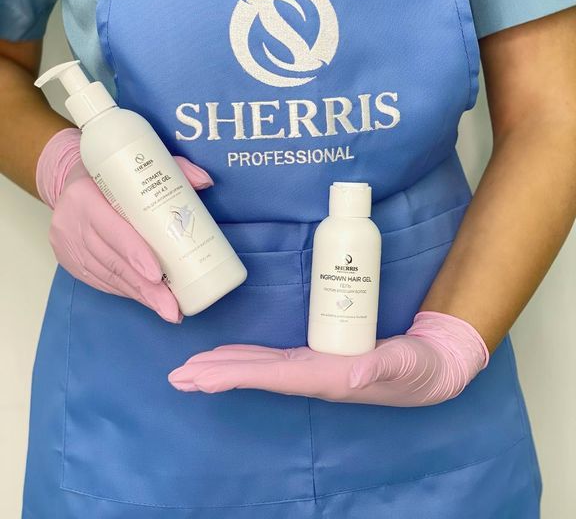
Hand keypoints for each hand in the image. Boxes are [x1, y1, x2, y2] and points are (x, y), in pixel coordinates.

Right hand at [36, 127, 213, 322]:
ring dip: (138, 294)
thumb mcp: (137, 163)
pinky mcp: (67, 259)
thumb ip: (172, 169)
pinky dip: (123, 290)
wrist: (70, 179)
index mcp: (85, 194)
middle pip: (111, 260)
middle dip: (144, 287)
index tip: (157, 275)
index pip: (111, 229)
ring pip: (105, 275)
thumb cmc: (111, 173)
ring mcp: (66, 244)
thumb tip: (205, 182)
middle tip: (171, 306)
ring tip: (166, 308)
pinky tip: (145, 299)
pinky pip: (97, 280)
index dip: (134, 254)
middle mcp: (71, 221)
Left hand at [168, 311, 489, 404]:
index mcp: (328, 377)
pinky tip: (231, 357)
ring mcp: (314, 368)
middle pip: (257, 375)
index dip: (236, 374)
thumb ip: (381, 367)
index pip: (272, 377)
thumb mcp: (404, 363)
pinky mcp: (319, 358)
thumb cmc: (418, 367)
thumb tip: (353, 376)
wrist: (431, 370)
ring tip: (192, 368)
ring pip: (261, 368)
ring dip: (225, 367)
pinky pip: (274, 359)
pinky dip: (248, 358)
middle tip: (177, 376)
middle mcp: (314, 376)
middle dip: (217, 375)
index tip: (201, 376)